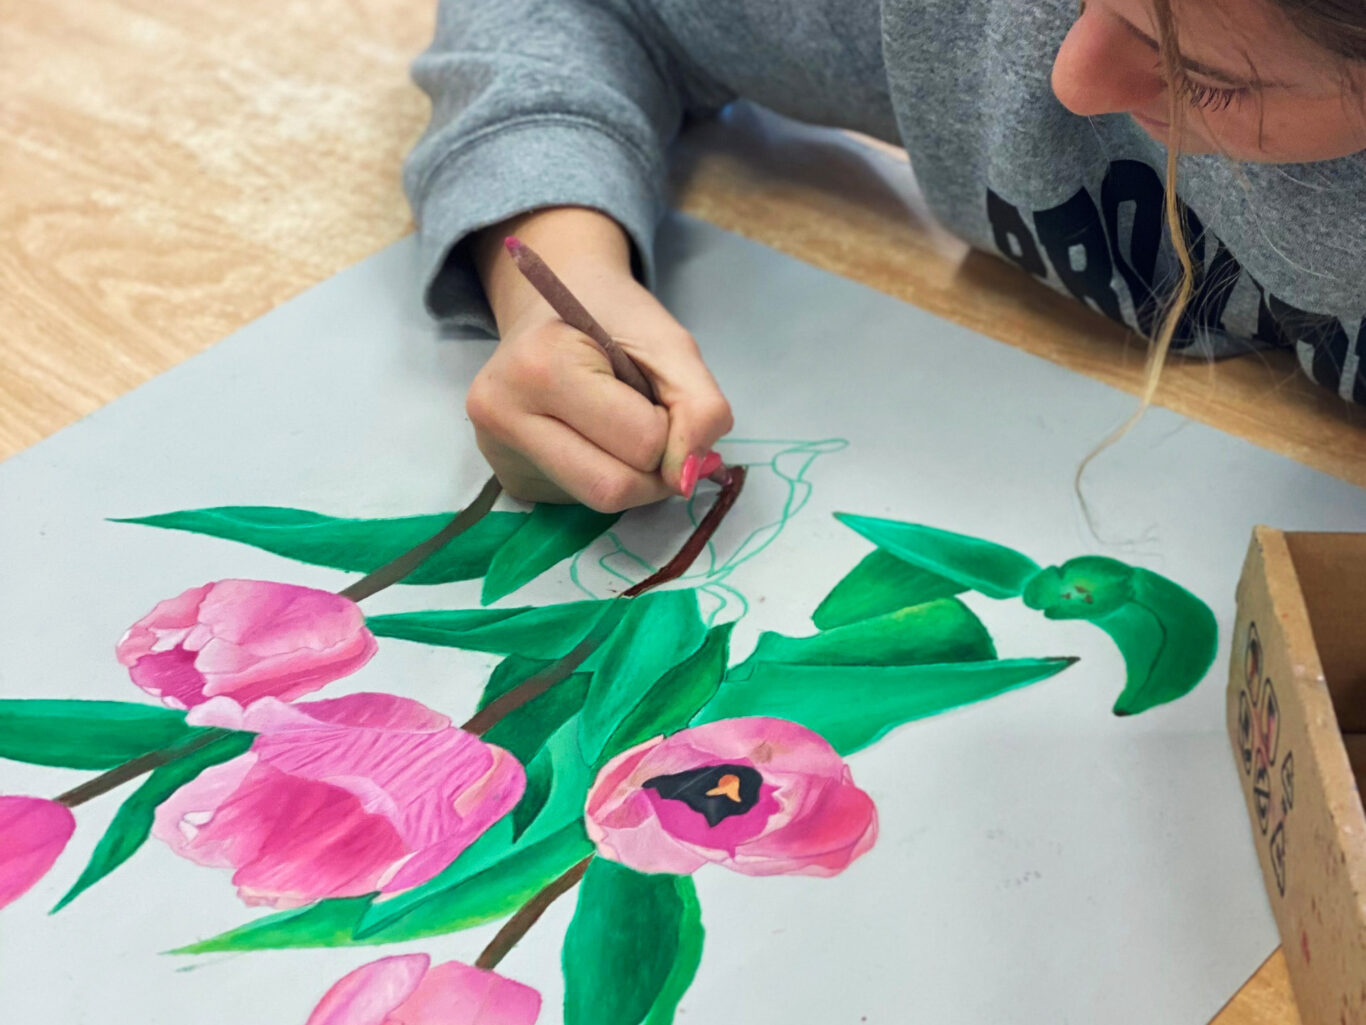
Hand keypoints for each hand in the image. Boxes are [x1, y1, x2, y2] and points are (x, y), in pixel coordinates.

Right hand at [467, 221, 731, 509]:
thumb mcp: (671, 345)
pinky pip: (580, 502)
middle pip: (614, 490)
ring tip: (617, 424)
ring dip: (633, 475)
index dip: (671, 426)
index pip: (642, 443)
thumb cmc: (611, 316)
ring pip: (599, 503)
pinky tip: (590, 437)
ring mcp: (498, 454)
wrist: (549, 304)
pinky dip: (606, 475)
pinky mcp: (508, 480)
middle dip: (654, 468)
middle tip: (650, 423)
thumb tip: (687, 482)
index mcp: (540, 367)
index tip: (655, 392)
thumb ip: (700, 408)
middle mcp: (502, 416)